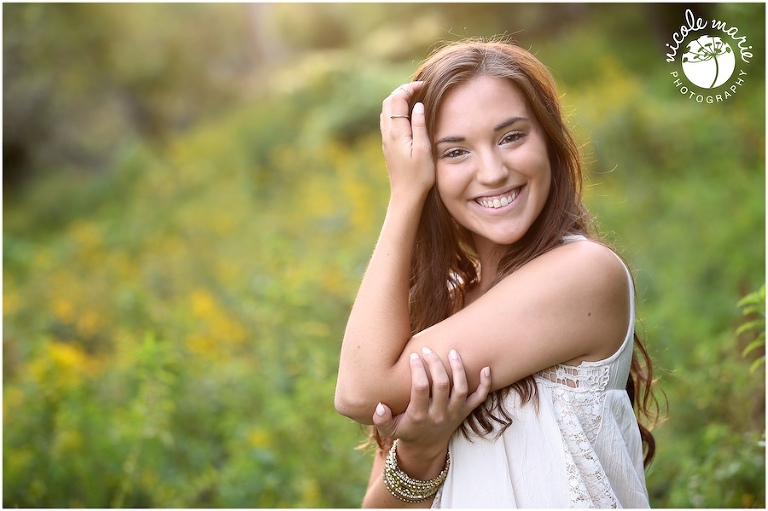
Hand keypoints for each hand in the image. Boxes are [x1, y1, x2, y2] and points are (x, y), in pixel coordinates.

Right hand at [373, 348, 491, 454]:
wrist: (426, 448)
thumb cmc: (406, 431)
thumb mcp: (389, 430)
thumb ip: (381, 419)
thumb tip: (380, 406)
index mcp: (419, 416)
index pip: (420, 388)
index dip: (418, 369)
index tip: (414, 356)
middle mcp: (439, 414)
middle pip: (441, 384)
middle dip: (435, 364)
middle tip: (428, 350)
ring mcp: (454, 413)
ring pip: (460, 389)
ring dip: (458, 369)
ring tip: (453, 352)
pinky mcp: (465, 413)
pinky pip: (479, 399)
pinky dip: (485, 384)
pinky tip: (486, 368)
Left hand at [379, 82, 434, 202]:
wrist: (405, 196)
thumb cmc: (419, 176)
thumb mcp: (424, 150)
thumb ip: (420, 126)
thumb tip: (418, 105)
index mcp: (397, 133)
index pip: (397, 100)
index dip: (409, 88)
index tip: (424, 85)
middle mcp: (388, 134)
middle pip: (388, 102)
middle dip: (402, 90)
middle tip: (419, 88)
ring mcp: (386, 140)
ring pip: (386, 110)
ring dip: (398, 100)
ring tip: (414, 97)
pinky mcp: (388, 146)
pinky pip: (387, 121)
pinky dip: (396, 111)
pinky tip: (408, 115)